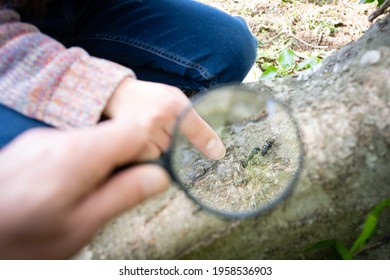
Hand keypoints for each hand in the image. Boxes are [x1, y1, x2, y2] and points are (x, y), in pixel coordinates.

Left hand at [0, 120, 168, 258]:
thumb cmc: (20, 240)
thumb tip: (159, 176)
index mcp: (77, 155)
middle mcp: (58, 137)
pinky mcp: (32, 145)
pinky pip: (70, 146)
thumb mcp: (80, 226)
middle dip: (123, 161)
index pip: (133, 131)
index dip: (147, 151)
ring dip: (100, 164)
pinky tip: (62, 190)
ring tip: (82, 198)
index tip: (142, 177)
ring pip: (93, 141)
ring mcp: (42, 139)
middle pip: (113, 134)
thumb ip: (122, 196)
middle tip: (109, 195)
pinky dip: (79, 163)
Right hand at [103, 79, 225, 159]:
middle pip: (177, 146)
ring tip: (148, 131)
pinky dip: (147, 152)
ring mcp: (144, 132)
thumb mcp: (174, 98)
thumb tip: (213, 145)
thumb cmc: (150, 97)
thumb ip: (191, 117)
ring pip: (163, 154)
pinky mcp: (130, 143)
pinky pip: (148, 158)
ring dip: (158, 148)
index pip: (195, 127)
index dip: (206, 140)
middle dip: (172, 142)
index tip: (218, 153)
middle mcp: (160, 117)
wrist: (117, 94)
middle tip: (159, 127)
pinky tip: (140, 139)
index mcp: (174, 104)